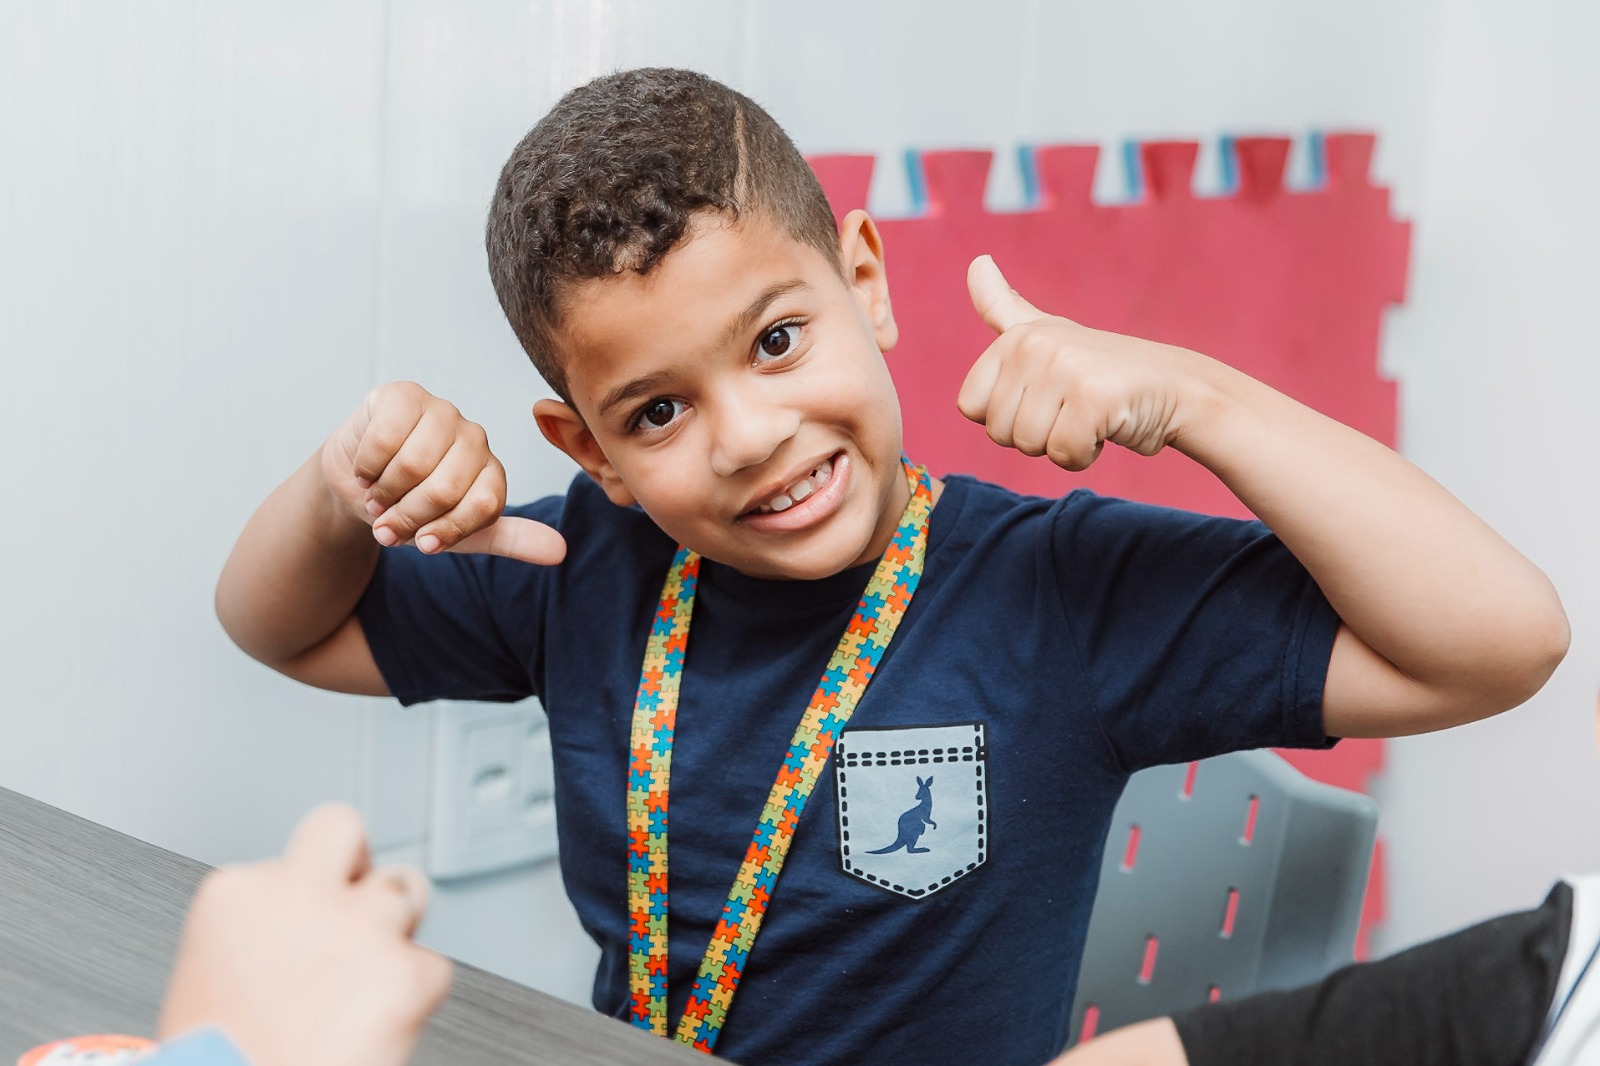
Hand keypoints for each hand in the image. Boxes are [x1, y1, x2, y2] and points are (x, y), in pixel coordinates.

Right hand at [158, 804, 451, 1065]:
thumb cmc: (217, 1061)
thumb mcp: (210, 975)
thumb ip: (262, 929)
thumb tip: (301, 927)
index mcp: (236, 895)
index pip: (291, 857)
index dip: (306, 892)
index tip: (305, 924)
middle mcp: (298, 896)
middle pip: (345, 829)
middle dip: (358, 861)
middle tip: (360, 903)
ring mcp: (358, 928)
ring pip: (406, 890)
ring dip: (395, 930)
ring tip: (364, 986)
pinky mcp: (406, 971)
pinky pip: (433, 965)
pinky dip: (417, 993)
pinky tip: (379, 1025)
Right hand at [321, 381, 565, 563]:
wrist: (358, 483)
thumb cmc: (411, 506)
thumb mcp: (460, 534)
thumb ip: (510, 540)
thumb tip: (559, 551)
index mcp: (492, 470)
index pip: (484, 506)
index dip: (447, 531)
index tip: (424, 545)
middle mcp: (473, 437)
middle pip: (444, 488)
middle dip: (407, 517)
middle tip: (387, 521)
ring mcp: (440, 411)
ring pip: (413, 465)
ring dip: (383, 492)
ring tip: (377, 495)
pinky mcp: (403, 395)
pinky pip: (385, 441)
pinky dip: (367, 467)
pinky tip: (366, 469)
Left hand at [957, 256, 1199, 470]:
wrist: (1175, 387)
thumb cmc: (1102, 370)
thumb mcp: (1046, 334)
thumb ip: (1002, 307)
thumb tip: (976, 261)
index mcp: (1015, 336)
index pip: (970, 406)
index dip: (1006, 417)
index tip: (1041, 398)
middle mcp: (1033, 345)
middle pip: (999, 431)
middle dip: (1035, 435)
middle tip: (1071, 409)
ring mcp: (1064, 368)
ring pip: (1029, 445)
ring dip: (1062, 445)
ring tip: (1089, 416)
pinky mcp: (1093, 397)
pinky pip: (1064, 453)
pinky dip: (1086, 454)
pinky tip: (1106, 427)